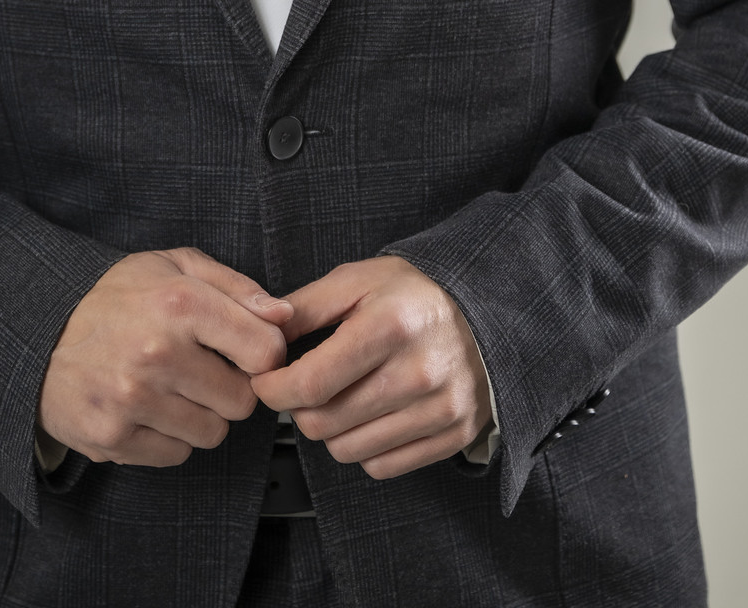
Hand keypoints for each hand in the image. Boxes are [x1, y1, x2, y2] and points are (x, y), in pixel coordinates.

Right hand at [38, 247, 292, 467]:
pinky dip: (170, 436)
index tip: (246, 350)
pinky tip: (149, 408)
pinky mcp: (113, 438)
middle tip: (201, 368)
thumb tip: (285, 316)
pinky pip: (177, 455)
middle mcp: (157, 353)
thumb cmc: (116, 296)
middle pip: (242, 400)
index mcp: (179, 303)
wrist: (40, 330)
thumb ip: (237, 287)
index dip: (263, 353)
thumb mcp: (175, 266)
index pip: (266, 351)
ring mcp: (133, 400)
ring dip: (201, 414)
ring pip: (213, 433)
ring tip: (172, 387)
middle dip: (230, 386)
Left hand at [251, 256, 490, 478]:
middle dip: (299, 408)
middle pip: (325, 423)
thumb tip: (263, 334)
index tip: (266, 382)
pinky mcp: (454, 435)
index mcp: (389, 326)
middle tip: (303, 387)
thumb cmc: (413, 295)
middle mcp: (418, 372)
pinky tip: (369, 416)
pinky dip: (364, 448)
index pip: (311, 383)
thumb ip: (306, 306)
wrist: (484, 312)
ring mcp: (440, 409)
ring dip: (330, 430)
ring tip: (339, 398)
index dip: (274, 390)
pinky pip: (382, 467)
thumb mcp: (358, 280)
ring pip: (348, 451)